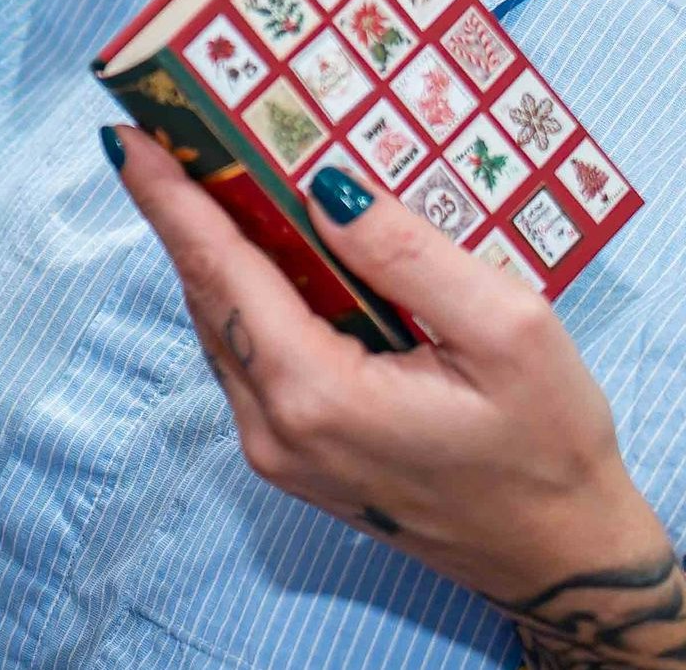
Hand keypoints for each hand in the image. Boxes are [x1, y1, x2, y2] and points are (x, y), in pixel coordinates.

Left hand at [109, 132, 685, 667]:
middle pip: (207, 296)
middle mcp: (274, 429)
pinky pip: (248, 357)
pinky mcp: (295, 457)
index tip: (127, 135)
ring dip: (213, 251)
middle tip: (176, 128)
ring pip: (222, 327)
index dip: (170, 198)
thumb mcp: (508, 330)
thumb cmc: (548, 447)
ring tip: (212, 171)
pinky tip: (266, 249)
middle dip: (186, 210)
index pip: (219, 272)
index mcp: (316, 394)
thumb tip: (325, 190)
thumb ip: (408, 254)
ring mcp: (278, 451)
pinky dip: (245, 294)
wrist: (558, 556)